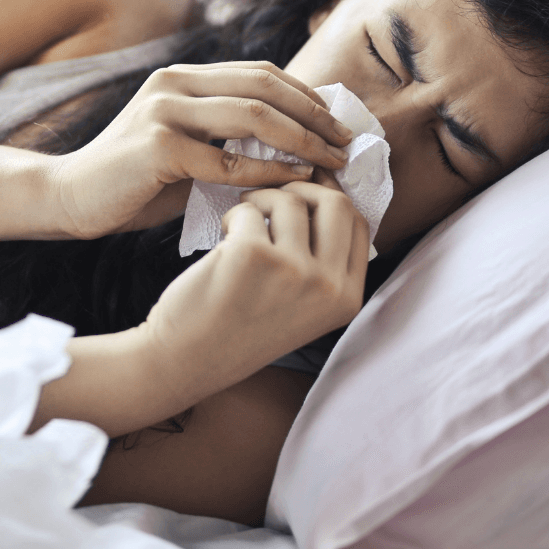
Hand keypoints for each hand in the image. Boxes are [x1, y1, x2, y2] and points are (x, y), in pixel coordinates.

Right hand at [48, 61, 352, 238]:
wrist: (70, 198)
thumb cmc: (135, 183)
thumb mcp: (187, 151)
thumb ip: (227, 141)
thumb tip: (295, 148)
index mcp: (183, 78)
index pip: (260, 73)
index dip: (306, 95)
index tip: (338, 123)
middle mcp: (174, 84)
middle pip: (264, 86)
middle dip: (314, 114)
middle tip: (347, 141)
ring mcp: (164, 111)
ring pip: (252, 116)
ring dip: (302, 139)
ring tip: (332, 160)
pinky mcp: (157, 147)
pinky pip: (227, 161)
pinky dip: (268, 172)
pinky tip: (294, 181)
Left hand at [138, 179, 368, 398]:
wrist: (189, 359)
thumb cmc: (241, 327)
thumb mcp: (303, 305)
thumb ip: (323, 262)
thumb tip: (326, 193)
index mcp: (347, 298)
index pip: (359, 224)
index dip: (332, 197)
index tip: (307, 191)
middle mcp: (327, 286)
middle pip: (336, 203)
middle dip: (303, 189)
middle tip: (272, 198)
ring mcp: (292, 270)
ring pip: (290, 201)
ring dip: (261, 200)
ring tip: (241, 223)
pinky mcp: (252, 255)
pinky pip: (250, 210)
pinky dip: (234, 216)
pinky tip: (224, 238)